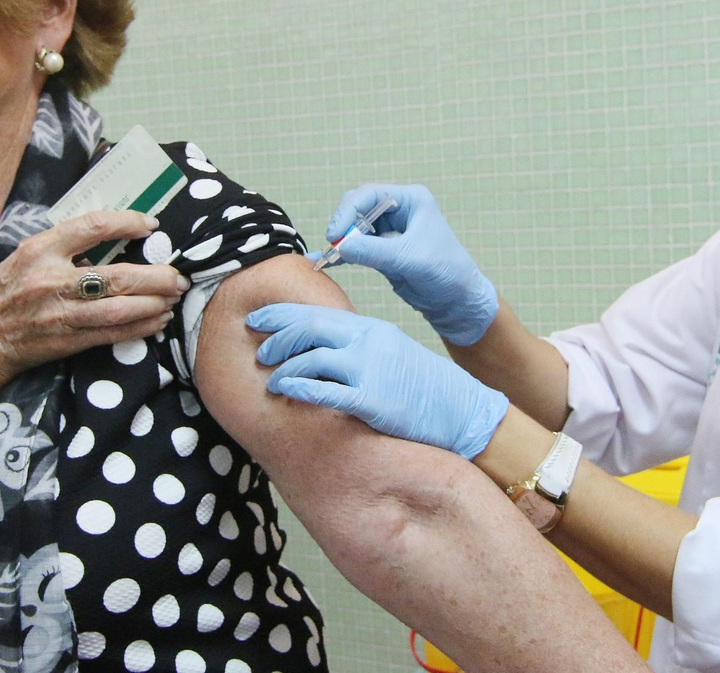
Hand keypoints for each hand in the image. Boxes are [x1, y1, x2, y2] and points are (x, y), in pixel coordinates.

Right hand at [0, 210, 188, 392]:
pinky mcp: (66, 341)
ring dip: (154, 303)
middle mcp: (50, 280)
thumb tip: (112, 237)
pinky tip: (157, 320)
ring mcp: (59, 314)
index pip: (92, 227)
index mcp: (39, 250)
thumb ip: (62, 247)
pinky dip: (140, 327)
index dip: (127, 223)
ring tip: (173, 297)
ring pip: (120, 308)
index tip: (150, 225)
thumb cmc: (1, 294)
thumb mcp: (24, 256)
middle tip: (178, 275)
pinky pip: (112, 334)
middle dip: (156, 276)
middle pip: (117, 276)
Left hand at [247, 303, 507, 459]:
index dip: (281, 314)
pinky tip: (285, 392)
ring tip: (271, 382)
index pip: (317, 312)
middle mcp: (368, 342)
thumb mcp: (391, 351)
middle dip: (277, 338)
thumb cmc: (423, 385)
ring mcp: (370, 369)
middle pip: (309, 329)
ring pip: (311, 359)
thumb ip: (359, 345)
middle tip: (260, 352)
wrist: (462, 409)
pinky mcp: (372, 400)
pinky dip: (299, 389)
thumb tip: (320, 348)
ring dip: (284, 369)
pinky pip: (325, 391)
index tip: (257, 319)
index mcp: (371, 328)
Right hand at [318, 184, 497, 345]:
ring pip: (354, 227)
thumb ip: (375, 252)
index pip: (369, 194)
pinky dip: (343, 253)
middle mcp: (398, 209)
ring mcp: (390, 229)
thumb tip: (341, 246)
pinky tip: (328, 263)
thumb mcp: (410, 259)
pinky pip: (357, 246)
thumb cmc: (446, 272)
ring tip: (327, 256)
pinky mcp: (383, 249)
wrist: (457, 300)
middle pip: (358, 207)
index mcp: (411, 200)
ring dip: (341, 240)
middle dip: (343, 225)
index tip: (335, 234)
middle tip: (332, 246)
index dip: (348, 211)